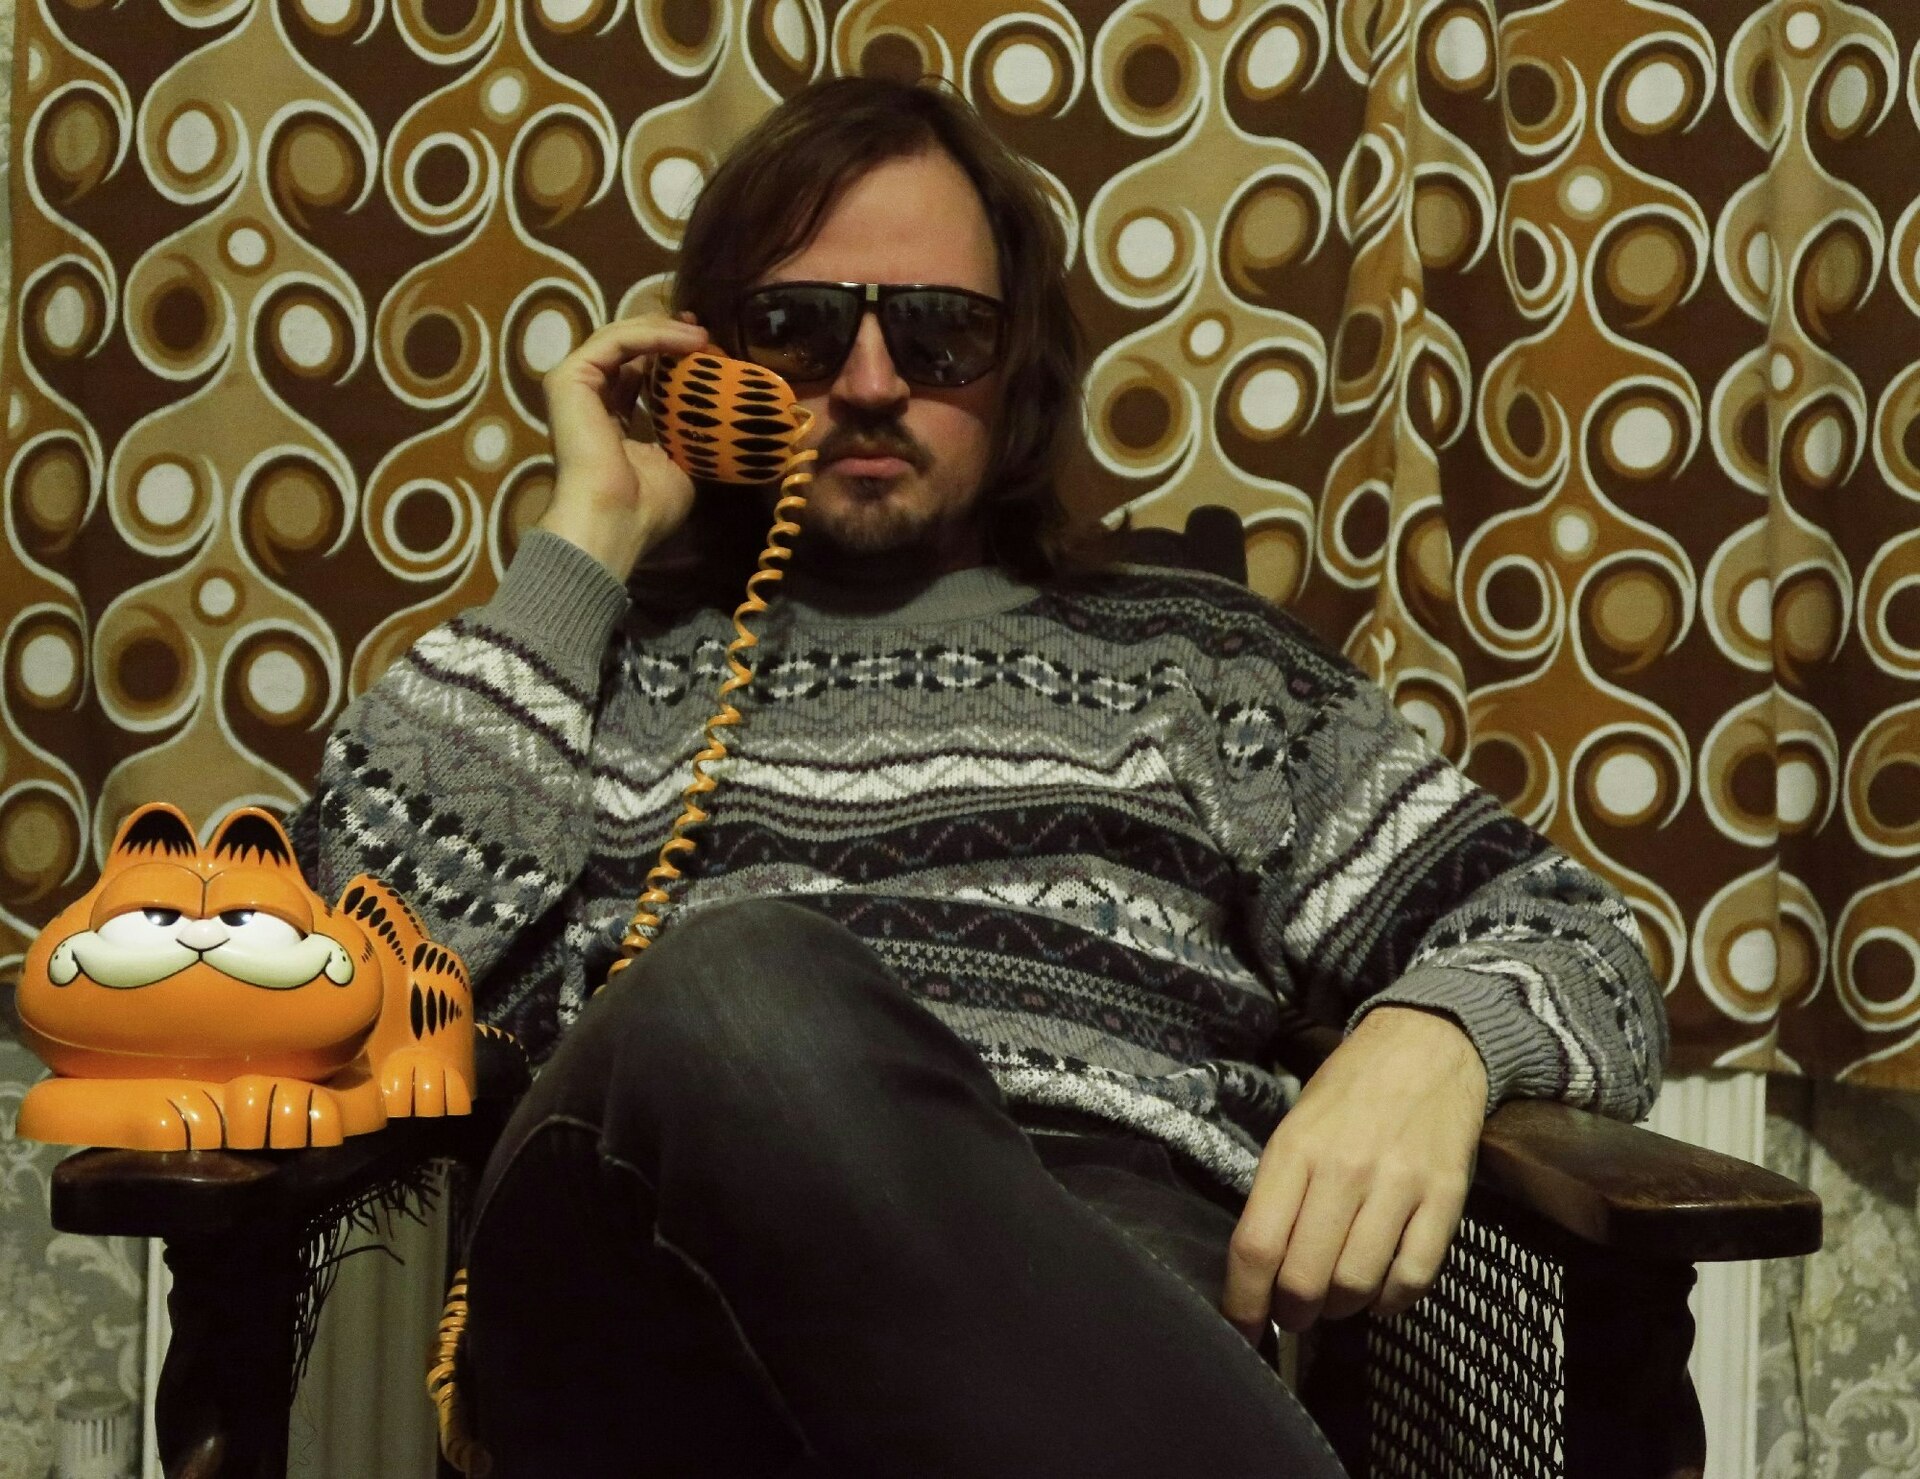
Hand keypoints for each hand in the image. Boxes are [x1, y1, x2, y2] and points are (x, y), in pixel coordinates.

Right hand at [536, 313, 710, 580]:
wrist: (615, 521)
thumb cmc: (646, 506)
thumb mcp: (679, 463)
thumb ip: (686, 433)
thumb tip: (717, 417)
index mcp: (610, 422)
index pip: (637, 374)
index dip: (669, 355)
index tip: (706, 346)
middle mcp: (589, 401)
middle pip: (627, 350)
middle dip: (666, 333)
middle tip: (703, 329)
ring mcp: (575, 388)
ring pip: (620, 339)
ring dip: (664, 331)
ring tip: (702, 335)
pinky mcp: (569, 379)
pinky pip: (615, 342)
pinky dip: (652, 335)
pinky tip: (687, 340)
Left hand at [1222, 1006, 1486, 1337]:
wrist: (1428, 1044)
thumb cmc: (1350, 1091)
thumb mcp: (1295, 1126)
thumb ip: (1278, 1192)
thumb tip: (1260, 1272)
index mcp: (1294, 1150)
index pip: (1256, 1247)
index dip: (1243, 1304)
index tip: (1241, 1332)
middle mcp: (1343, 1170)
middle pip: (1305, 1278)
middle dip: (1292, 1313)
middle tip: (1295, 1312)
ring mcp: (1398, 1184)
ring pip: (1357, 1286)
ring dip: (1341, 1310)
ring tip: (1337, 1299)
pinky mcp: (1446, 1197)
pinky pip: (1414, 1277)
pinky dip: (1392, 1301)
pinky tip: (1381, 1290)